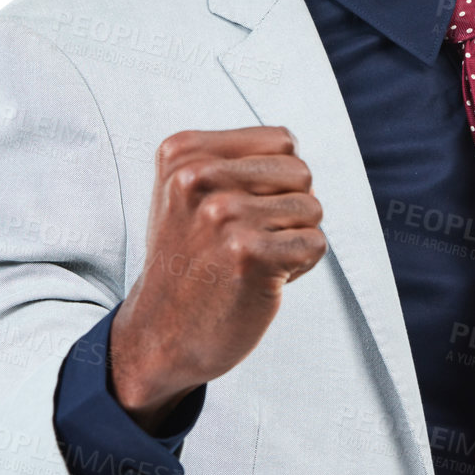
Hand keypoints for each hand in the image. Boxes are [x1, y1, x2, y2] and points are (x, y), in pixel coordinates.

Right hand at [109, 126, 325, 430]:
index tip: (243, 210)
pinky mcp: (249, 253)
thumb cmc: (188, 261)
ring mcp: (223, 214)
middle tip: (249, 240)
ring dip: (293, 240)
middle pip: (300, 171)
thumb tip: (295, 149)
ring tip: (252, 260)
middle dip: (289, 208)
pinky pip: (315, 244)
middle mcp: (198, 177)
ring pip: (312, 208)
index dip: (277, 180)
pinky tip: (260, 279)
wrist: (160, 334)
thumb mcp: (187, 192)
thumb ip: (233, 160)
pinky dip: (298, 267)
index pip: (280, 140)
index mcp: (183, 152)